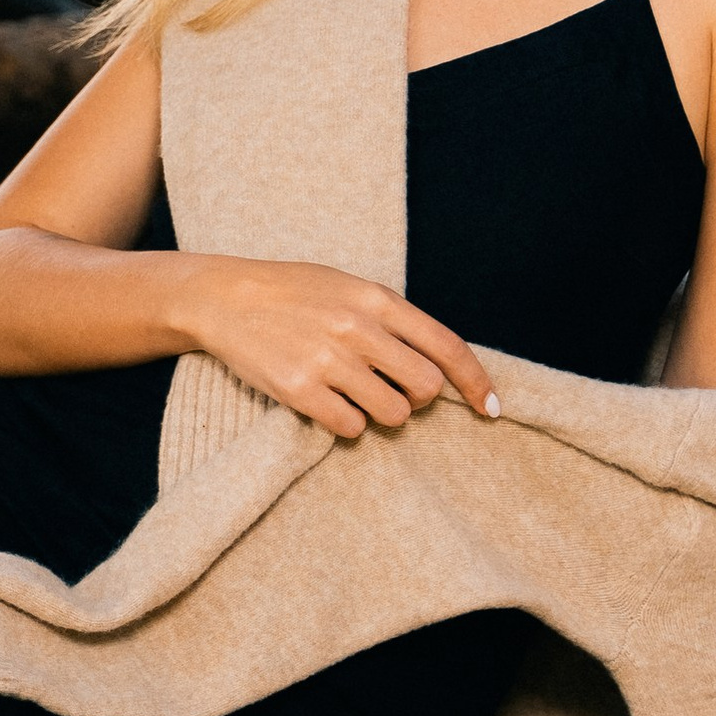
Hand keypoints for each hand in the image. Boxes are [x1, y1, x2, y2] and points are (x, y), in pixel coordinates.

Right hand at [177, 257, 495, 441]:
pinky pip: (350, 428)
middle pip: (425, 388)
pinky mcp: (300, 391)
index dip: (476, 382)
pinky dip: (347, 423)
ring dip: (381, 413)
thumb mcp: (348, 287)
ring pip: (391, 413)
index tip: (492, 408)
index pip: (446, 347)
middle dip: (418, 399)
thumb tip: (438, 361)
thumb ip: (392, 318)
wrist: (224, 298)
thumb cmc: (292, 292)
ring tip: (354, 395)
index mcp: (376, 299)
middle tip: (395, 392)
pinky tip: (328, 403)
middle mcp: (358, 329)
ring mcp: (328, 361)